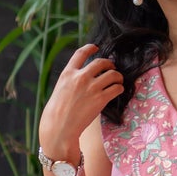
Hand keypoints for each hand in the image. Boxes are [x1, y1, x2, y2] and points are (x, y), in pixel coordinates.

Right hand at [39, 43, 123, 158]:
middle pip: (101, 62)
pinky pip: (117, 88)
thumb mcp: (60, 90)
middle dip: (109, 64)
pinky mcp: (101, 99)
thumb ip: (71, 81)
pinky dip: (119, 88)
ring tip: (118, 80)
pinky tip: (118, 90)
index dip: (90, 48)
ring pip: (112, 74)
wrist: (59, 127)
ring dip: (118, 76)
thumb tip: (84, 78)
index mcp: (67, 74)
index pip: (80, 54)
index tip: (96, 47)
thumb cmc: (57, 112)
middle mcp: (80, 77)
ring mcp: (91, 88)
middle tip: (112, 68)